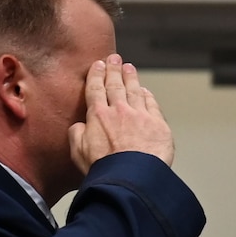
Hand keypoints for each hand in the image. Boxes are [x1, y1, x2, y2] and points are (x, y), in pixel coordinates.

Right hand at [70, 55, 174, 171]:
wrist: (132, 178)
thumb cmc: (105, 169)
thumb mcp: (79, 152)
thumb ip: (77, 135)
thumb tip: (80, 126)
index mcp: (98, 116)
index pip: (96, 89)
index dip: (97, 75)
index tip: (98, 65)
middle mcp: (120, 111)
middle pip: (116, 85)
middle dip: (114, 70)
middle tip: (114, 58)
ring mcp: (140, 116)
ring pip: (135, 91)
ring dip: (131, 78)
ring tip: (129, 68)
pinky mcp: (158, 125)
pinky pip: (152, 105)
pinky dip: (148, 96)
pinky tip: (146, 91)